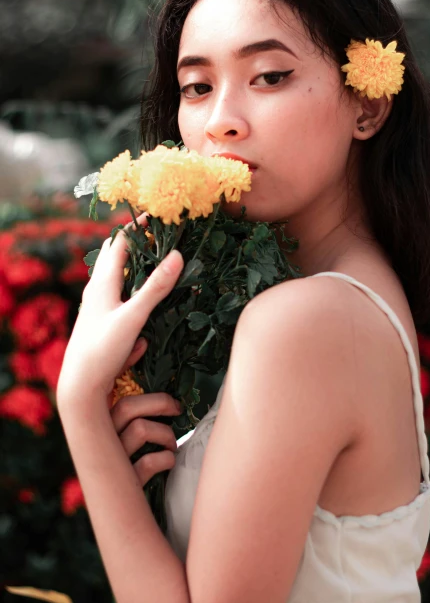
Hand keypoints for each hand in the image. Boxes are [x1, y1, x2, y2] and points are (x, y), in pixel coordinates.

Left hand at [56, 212, 183, 410]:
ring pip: (119, 282)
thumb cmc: (102, 349)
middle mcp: (97, 291)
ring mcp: (99, 309)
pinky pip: (122, 306)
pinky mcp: (103, 326)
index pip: (119, 242)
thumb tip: (177, 255)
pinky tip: (144, 322)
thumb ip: (155, 288)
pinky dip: (135, 303)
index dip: (138, 226)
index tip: (158, 215)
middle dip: (137, 247)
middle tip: (161, 239)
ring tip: (160, 271)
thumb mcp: (133, 317)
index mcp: (102, 282)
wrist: (80, 387)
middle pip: (115, 258)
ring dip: (138, 274)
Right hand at [110, 337, 183, 486]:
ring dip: (165, 434)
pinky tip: (168, 462)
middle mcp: (99, 437)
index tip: (144, 345)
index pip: (106, 385)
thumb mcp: (128, 424)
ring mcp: (110, 459)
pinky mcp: (124, 482)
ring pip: (140, 430)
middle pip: (128, 407)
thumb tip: (141, 341)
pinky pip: (148, 463)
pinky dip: (163, 460)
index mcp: (98, 419)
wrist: (123, 508)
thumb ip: (132, 390)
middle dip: (158, 403)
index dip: (122, 363)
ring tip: (173, 443)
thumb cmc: (127, 456)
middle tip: (176, 409)